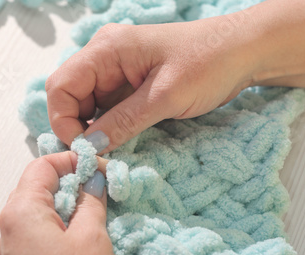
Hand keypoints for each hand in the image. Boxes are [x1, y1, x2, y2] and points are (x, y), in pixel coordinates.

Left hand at [0, 152, 120, 254]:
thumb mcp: (92, 237)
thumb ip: (91, 201)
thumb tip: (92, 180)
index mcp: (21, 212)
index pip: (42, 166)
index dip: (71, 160)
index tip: (95, 167)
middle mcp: (8, 229)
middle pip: (35, 187)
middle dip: (67, 182)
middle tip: (96, 188)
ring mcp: (10, 252)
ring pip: (35, 212)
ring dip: (62, 205)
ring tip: (90, 214)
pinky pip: (34, 235)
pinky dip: (55, 227)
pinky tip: (76, 240)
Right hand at [46, 16, 258, 152]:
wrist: (244, 52)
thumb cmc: (209, 62)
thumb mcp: (165, 96)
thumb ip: (123, 121)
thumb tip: (90, 147)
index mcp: (106, 49)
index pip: (61, 86)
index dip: (63, 121)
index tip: (85, 149)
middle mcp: (105, 57)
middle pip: (69, 98)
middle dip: (78, 128)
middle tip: (98, 155)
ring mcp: (117, 72)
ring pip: (87, 107)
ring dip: (95, 131)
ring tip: (113, 150)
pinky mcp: (129, 86)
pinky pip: (107, 110)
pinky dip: (110, 128)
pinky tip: (123, 141)